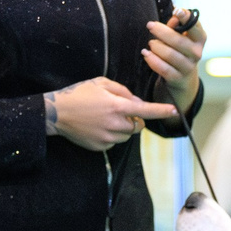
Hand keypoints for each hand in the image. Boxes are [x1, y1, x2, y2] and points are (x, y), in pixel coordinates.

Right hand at [52, 76, 175, 151]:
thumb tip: (137, 102)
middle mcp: (115, 124)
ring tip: (104, 118)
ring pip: (127, 135)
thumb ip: (123, 91)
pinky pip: (114, 142)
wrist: (56, 113)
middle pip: (137, 126)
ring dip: (123, 128)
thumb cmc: (79, 94)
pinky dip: (111, 135)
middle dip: (134, 119)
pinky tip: (97, 126)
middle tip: (120, 111)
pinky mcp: (100, 147)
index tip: (174, 111)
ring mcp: (108, 137)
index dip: (162, 111)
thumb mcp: (101, 83)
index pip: (146, 110)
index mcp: (117, 106)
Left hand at [144, 15, 205, 109]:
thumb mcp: (180, 36)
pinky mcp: (178, 78)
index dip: (186, 18)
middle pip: (178, 41)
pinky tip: (146, 54)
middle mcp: (197, 52)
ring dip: (157, 47)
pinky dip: (153, 60)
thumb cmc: (179, 49)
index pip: (195, 26)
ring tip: (151, 43)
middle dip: (162, 31)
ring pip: (170, 55)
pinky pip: (163, 69)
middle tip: (150, 25)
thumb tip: (174, 17)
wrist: (183, 77)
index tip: (177, 10)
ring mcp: (188, 67)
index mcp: (199, 38)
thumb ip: (176, 26)